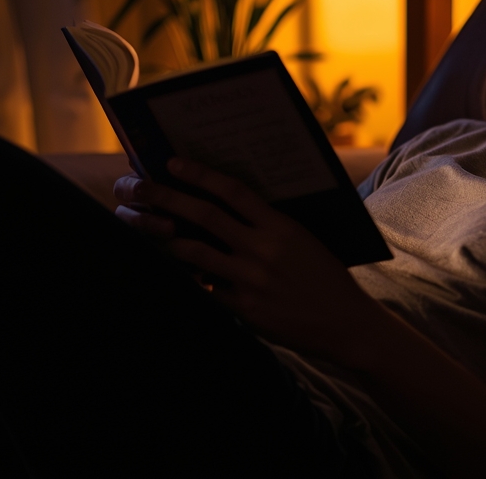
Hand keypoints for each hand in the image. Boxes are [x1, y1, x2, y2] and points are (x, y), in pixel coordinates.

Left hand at [113, 159, 385, 363]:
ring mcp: (251, 280)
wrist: (346, 322)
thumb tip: (227, 207)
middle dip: (167, 198)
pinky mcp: (245, 308)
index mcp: (280, 226)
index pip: (232, 191)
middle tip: (139, 188)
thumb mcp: (303, 239)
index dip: (199, 174)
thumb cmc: (325, 276)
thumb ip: (268, 224)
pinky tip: (170, 270)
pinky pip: (206, 289)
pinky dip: (187, 278)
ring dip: (167, 238)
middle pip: (205, 216)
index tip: (173, 162)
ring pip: (196, 252)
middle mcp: (263, 249)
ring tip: (147, 226)